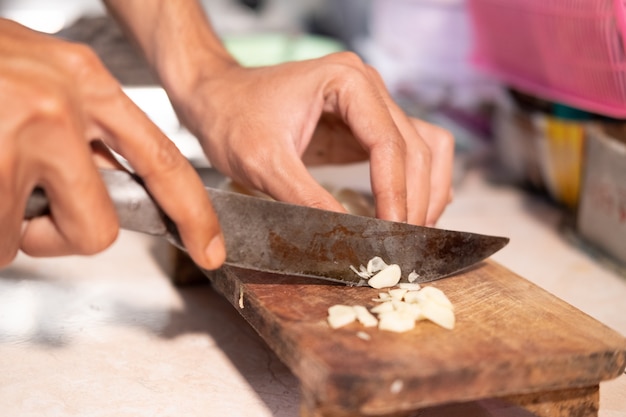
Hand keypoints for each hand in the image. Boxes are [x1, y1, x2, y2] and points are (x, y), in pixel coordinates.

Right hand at [0, 19, 224, 268]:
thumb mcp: (40, 75)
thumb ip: (79, 127)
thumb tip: (99, 181)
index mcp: (87, 82)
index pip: (163, 160)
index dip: (193, 212)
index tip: (210, 248)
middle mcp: (62, 106)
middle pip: (99, 229)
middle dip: (59, 237)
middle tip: (22, 212)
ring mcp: (18, 133)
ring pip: (28, 240)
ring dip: (1, 227)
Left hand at [173, 52, 453, 225]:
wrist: (216, 99)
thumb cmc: (232, 118)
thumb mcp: (264, 163)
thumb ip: (307, 199)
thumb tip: (350, 236)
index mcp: (347, 82)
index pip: (389, 143)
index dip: (396, 193)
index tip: (392, 233)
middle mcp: (368, 88)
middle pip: (415, 147)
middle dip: (413, 198)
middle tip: (403, 244)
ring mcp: (370, 106)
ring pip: (424, 147)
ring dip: (425, 190)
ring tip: (412, 232)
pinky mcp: (364, 126)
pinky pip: (409, 151)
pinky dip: (417, 182)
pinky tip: (412, 210)